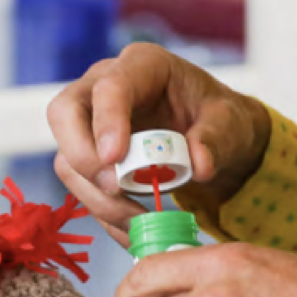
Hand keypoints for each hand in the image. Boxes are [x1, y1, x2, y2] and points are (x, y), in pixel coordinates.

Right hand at [47, 43, 270, 246]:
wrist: (215, 141)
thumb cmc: (219, 120)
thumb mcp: (231, 123)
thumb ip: (216, 138)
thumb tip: (198, 165)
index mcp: (142, 66)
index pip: (110, 86)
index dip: (106, 121)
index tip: (115, 159)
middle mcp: (103, 86)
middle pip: (65, 113)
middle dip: (83, 156)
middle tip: (115, 188)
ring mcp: (90, 121)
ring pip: (67, 158)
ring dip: (97, 196)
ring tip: (140, 221)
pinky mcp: (89, 155)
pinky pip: (81, 186)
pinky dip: (104, 213)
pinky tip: (134, 230)